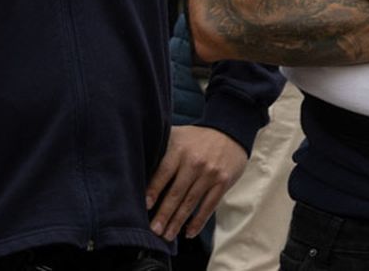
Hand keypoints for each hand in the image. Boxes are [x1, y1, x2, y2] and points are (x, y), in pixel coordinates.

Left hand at [145, 125, 248, 241]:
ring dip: (178, 221)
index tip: (145, 206)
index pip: (164, 172)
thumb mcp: (178, 136)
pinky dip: (198, 221)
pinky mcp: (223, 182)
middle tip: (154, 230)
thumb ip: (162, 149)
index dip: (154, 190)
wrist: (230, 131)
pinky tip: (189, 232)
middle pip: (176, 192)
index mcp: (179, 149)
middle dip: (164, 214)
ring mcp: (210, 173)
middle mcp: (195, 162)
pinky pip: (209, 206)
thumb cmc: (197, 138)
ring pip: (191, 202)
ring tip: (167, 236)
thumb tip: (139, 169)